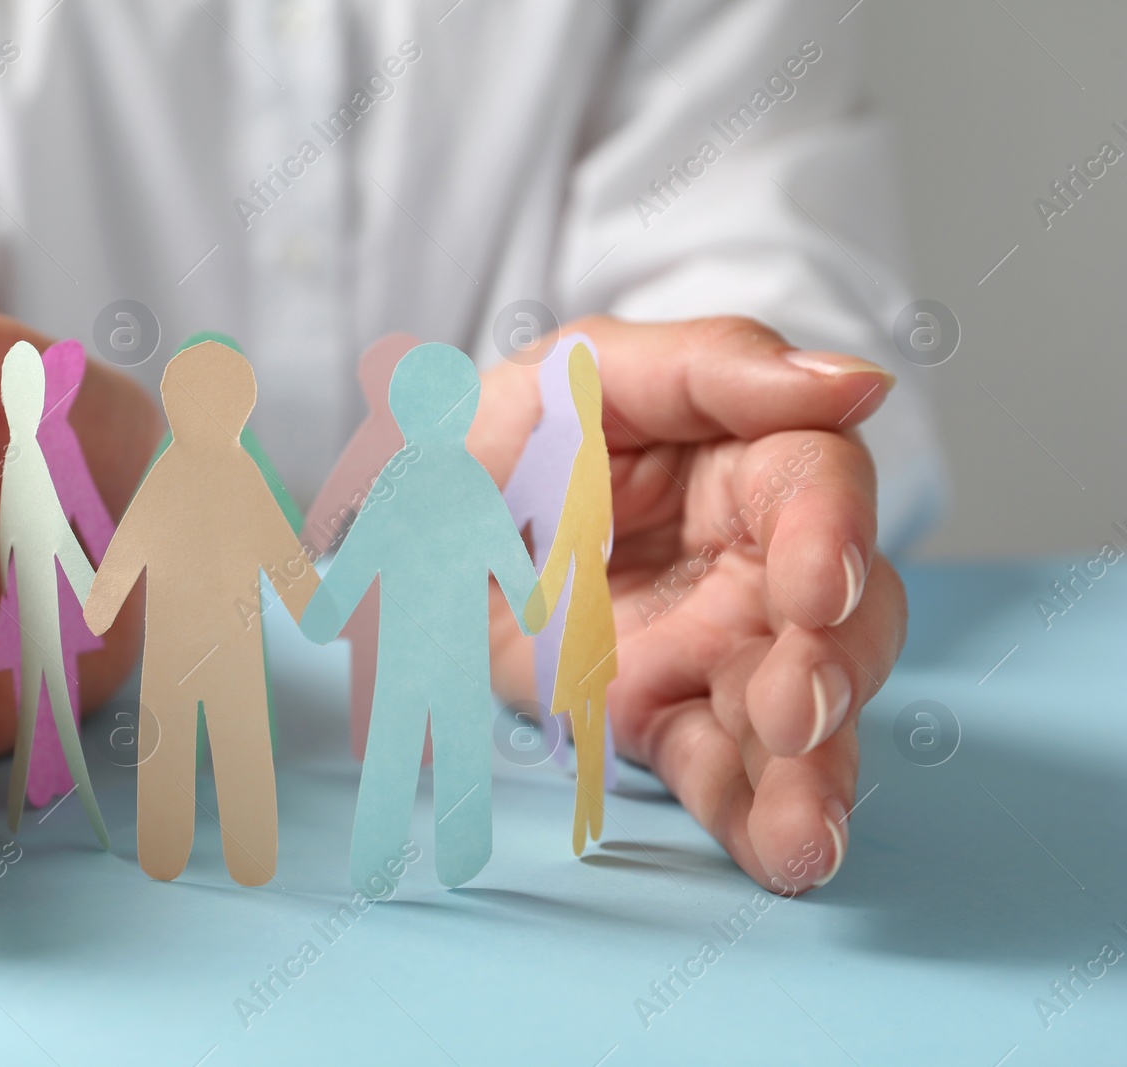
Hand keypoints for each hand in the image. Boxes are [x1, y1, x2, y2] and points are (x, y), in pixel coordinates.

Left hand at [475, 315, 904, 893]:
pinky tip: (782, 859)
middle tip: (791, 714)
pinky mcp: (663, 711)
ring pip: (797, 710)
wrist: (423, 513)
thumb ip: (713, 366)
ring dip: (813, 773)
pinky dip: (750, 818)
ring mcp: (714, 645)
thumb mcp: (582, 371)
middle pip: (840, 614)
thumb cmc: (514, 424)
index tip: (815, 587)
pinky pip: (717, 767)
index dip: (833, 534)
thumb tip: (860, 384)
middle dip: (830, 669)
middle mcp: (752, 559)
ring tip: (806, 835)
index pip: (818, 486)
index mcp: (744, 457)